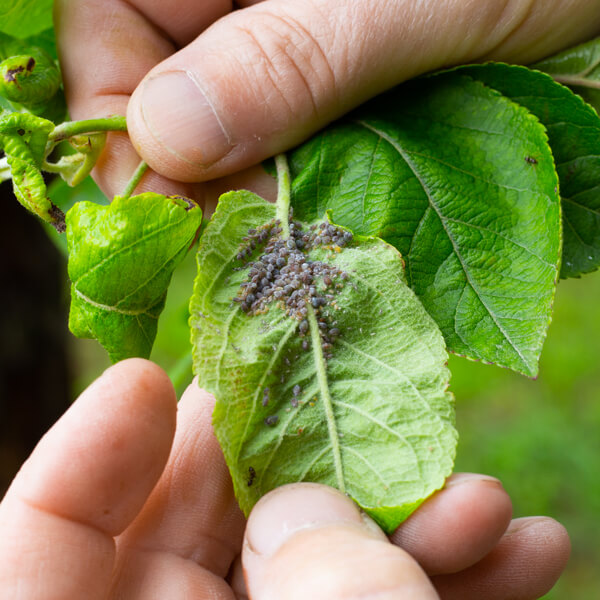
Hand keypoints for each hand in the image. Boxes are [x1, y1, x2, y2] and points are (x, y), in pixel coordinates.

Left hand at [0, 359, 568, 598]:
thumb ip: (315, 598)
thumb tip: (302, 495)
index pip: (39, 548)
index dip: (92, 453)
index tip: (157, 379)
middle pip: (197, 536)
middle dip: (292, 468)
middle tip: (372, 418)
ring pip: (302, 572)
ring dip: (403, 527)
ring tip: (490, 503)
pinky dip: (436, 589)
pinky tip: (520, 556)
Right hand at [55, 0, 599, 208]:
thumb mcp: (416, 0)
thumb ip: (292, 57)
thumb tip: (165, 136)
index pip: (108, 21)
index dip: (115, 113)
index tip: (162, 205)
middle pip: (164, 85)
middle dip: (196, 171)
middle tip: (249, 238)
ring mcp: (289, 42)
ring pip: (230, 128)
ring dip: (256, 189)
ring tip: (296, 235)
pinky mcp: (332, 87)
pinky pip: (289, 146)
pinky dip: (301, 188)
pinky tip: (329, 216)